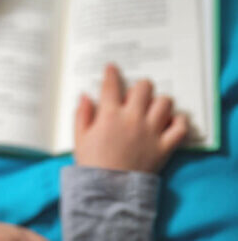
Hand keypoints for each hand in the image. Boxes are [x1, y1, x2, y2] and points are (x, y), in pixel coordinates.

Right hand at [74, 64, 188, 172]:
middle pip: (144, 87)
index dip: (111, 72)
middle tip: (136, 93)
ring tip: (153, 107)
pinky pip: (180, 128)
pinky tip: (171, 121)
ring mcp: (150, 131)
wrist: (108, 191)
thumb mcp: (79, 138)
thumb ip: (82, 114)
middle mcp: (132, 118)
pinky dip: (179, 122)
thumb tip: (85, 96)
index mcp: (109, 115)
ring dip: (159, 101)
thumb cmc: (92, 164)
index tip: (112, 68)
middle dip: (140, 86)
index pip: (112, 85)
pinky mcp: (164, 146)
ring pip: (165, 102)